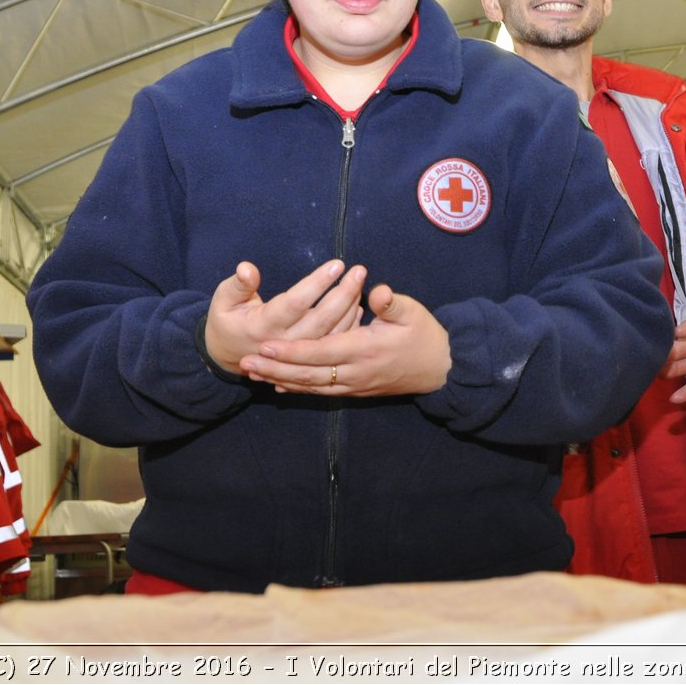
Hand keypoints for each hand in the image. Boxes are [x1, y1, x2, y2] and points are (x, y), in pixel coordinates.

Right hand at [202, 259, 364, 376]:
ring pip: (332, 333)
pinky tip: (358, 305)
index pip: (296, 303)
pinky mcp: (307, 359)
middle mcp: (284, 343)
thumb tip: (246, 268)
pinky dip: (349, 325)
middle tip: (359, 270)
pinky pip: (333, 344)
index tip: (337, 264)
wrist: (228, 355)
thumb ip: (237, 285)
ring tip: (360, 282)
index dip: (317, 283)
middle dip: (343, 292)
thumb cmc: (227, 320)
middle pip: (322, 318)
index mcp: (263, 326)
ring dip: (350, 307)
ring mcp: (298, 355)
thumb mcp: (223, 300)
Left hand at [241, 283, 451, 397]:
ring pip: (311, 386)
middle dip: (275, 369)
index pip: (321, 352)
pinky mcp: (356, 390)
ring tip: (253, 374)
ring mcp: (354, 384)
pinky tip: (279, 385)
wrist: (440, 369)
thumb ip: (391, 303)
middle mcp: (355, 371)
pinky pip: (322, 393)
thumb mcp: (412, 313)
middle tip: (245, 363)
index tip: (266, 346)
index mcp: (365, 349)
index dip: (293, 351)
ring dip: (280, 379)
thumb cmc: (425, 335)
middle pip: (308, 374)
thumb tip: (375, 291)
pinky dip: (298, 389)